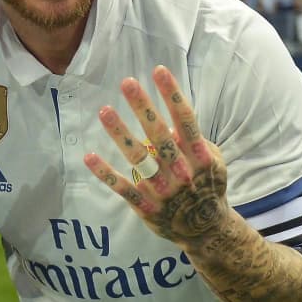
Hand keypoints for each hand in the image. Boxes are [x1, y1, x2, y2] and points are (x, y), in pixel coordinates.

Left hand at [83, 65, 228, 248]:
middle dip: (143, 107)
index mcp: (200, 156)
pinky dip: (106, 173)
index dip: (172, 95)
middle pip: (160, 135)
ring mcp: (163, 190)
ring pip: (139, 159)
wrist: (206, 230)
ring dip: (121, 134)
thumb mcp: (211, 160)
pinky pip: (124, 187)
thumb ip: (193, 139)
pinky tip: (89, 156)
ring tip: (105, 111)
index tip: (159, 71)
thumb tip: (171, 116)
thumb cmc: (207, 184)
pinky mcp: (147, 206)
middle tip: (127, 82)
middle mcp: (181, 171)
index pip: (185, 120)